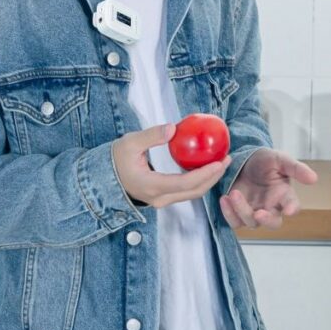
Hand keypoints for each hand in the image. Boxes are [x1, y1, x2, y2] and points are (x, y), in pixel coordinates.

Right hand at [112, 124, 230, 208]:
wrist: (103, 178)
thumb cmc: (114, 160)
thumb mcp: (129, 143)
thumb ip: (151, 136)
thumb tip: (173, 128)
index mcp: (151, 186)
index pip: (185, 183)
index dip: (205, 174)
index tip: (220, 162)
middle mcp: (160, 198)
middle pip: (195, 191)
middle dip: (214, 177)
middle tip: (227, 160)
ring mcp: (162, 200)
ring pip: (192, 193)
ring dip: (209, 179)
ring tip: (221, 162)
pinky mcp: (164, 198)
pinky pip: (187, 191)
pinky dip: (200, 180)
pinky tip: (206, 166)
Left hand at [220, 148, 317, 229]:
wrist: (244, 159)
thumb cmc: (266, 160)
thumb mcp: (281, 159)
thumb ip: (296, 168)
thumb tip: (314, 178)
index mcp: (285, 195)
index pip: (293, 206)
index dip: (292, 209)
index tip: (289, 210)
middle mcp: (271, 207)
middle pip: (273, 223)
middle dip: (266, 220)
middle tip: (258, 214)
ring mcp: (254, 211)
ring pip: (251, 222)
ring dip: (242, 210)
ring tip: (233, 193)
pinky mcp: (238, 212)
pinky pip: (234, 221)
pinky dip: (229, 213)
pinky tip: (224, 198)